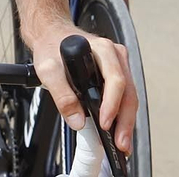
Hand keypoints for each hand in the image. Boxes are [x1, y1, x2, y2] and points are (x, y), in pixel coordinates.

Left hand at [25, 20, 137, 155]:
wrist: (51, 35)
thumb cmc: (51, 47)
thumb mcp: (48, 69)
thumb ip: (62, 95)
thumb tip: (77, 120)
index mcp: (101, 49)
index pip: (115, 79)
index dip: (112, 104)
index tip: (105, 123)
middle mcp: (115, 56)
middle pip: (128, 92)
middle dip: (125, 121)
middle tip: (120, 143)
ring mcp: (118, 65)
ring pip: (130, 97)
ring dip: (127, 122)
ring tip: (122, 143)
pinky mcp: (116, 74)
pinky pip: (125, 97)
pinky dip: (123, 115)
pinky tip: (120, 130)